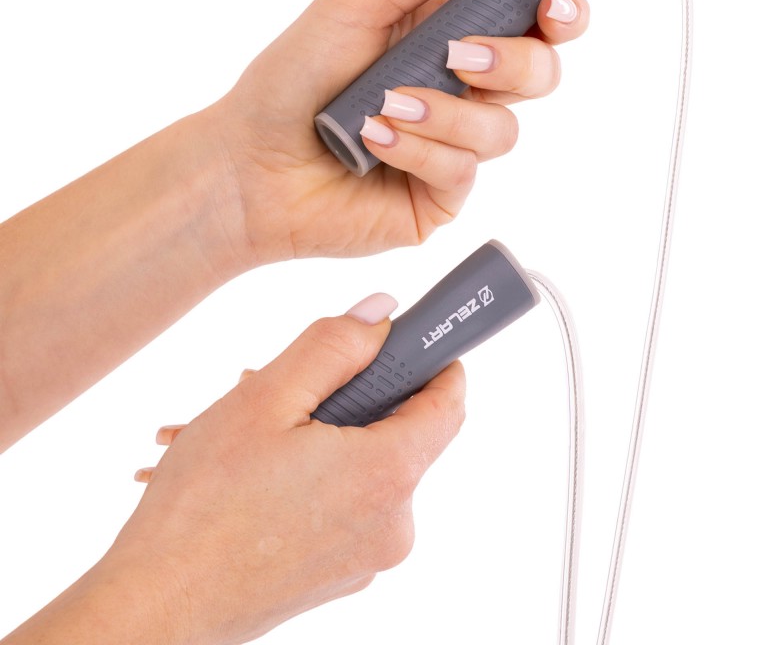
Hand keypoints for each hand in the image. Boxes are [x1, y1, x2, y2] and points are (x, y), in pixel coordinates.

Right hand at [99, 295, 464, 644]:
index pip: (448, 402)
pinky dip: (314, 473)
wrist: (157, 607)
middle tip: (293, 382)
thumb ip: (335, 346)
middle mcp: (393, 523)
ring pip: (363, 464)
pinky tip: (256, 468)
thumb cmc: (203, 505)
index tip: (408, 336)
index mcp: (387, 475)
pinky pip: (343, 502)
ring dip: (322, 433)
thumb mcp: (268, 399)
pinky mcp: (339, 573)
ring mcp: (366, 556)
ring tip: (253, 428)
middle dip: (351, 394)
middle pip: (398, 431)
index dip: (432, 360)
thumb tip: (384, 312)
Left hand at [208, 0, 588, 265]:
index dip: (559, 10)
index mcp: (449, 39)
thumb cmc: (291, 81)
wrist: (250, 162)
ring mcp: (452, 148)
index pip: (531, 23)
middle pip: (539, 75)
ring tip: (382, 107)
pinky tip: (374, 142)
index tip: (553, 1)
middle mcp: (460, 93)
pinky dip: (418, 149)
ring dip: (444, 112)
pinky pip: (461, 170)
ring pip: (503, 130)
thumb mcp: (354, 1)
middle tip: (457, 56)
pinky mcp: (439, 197)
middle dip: (512, 62)